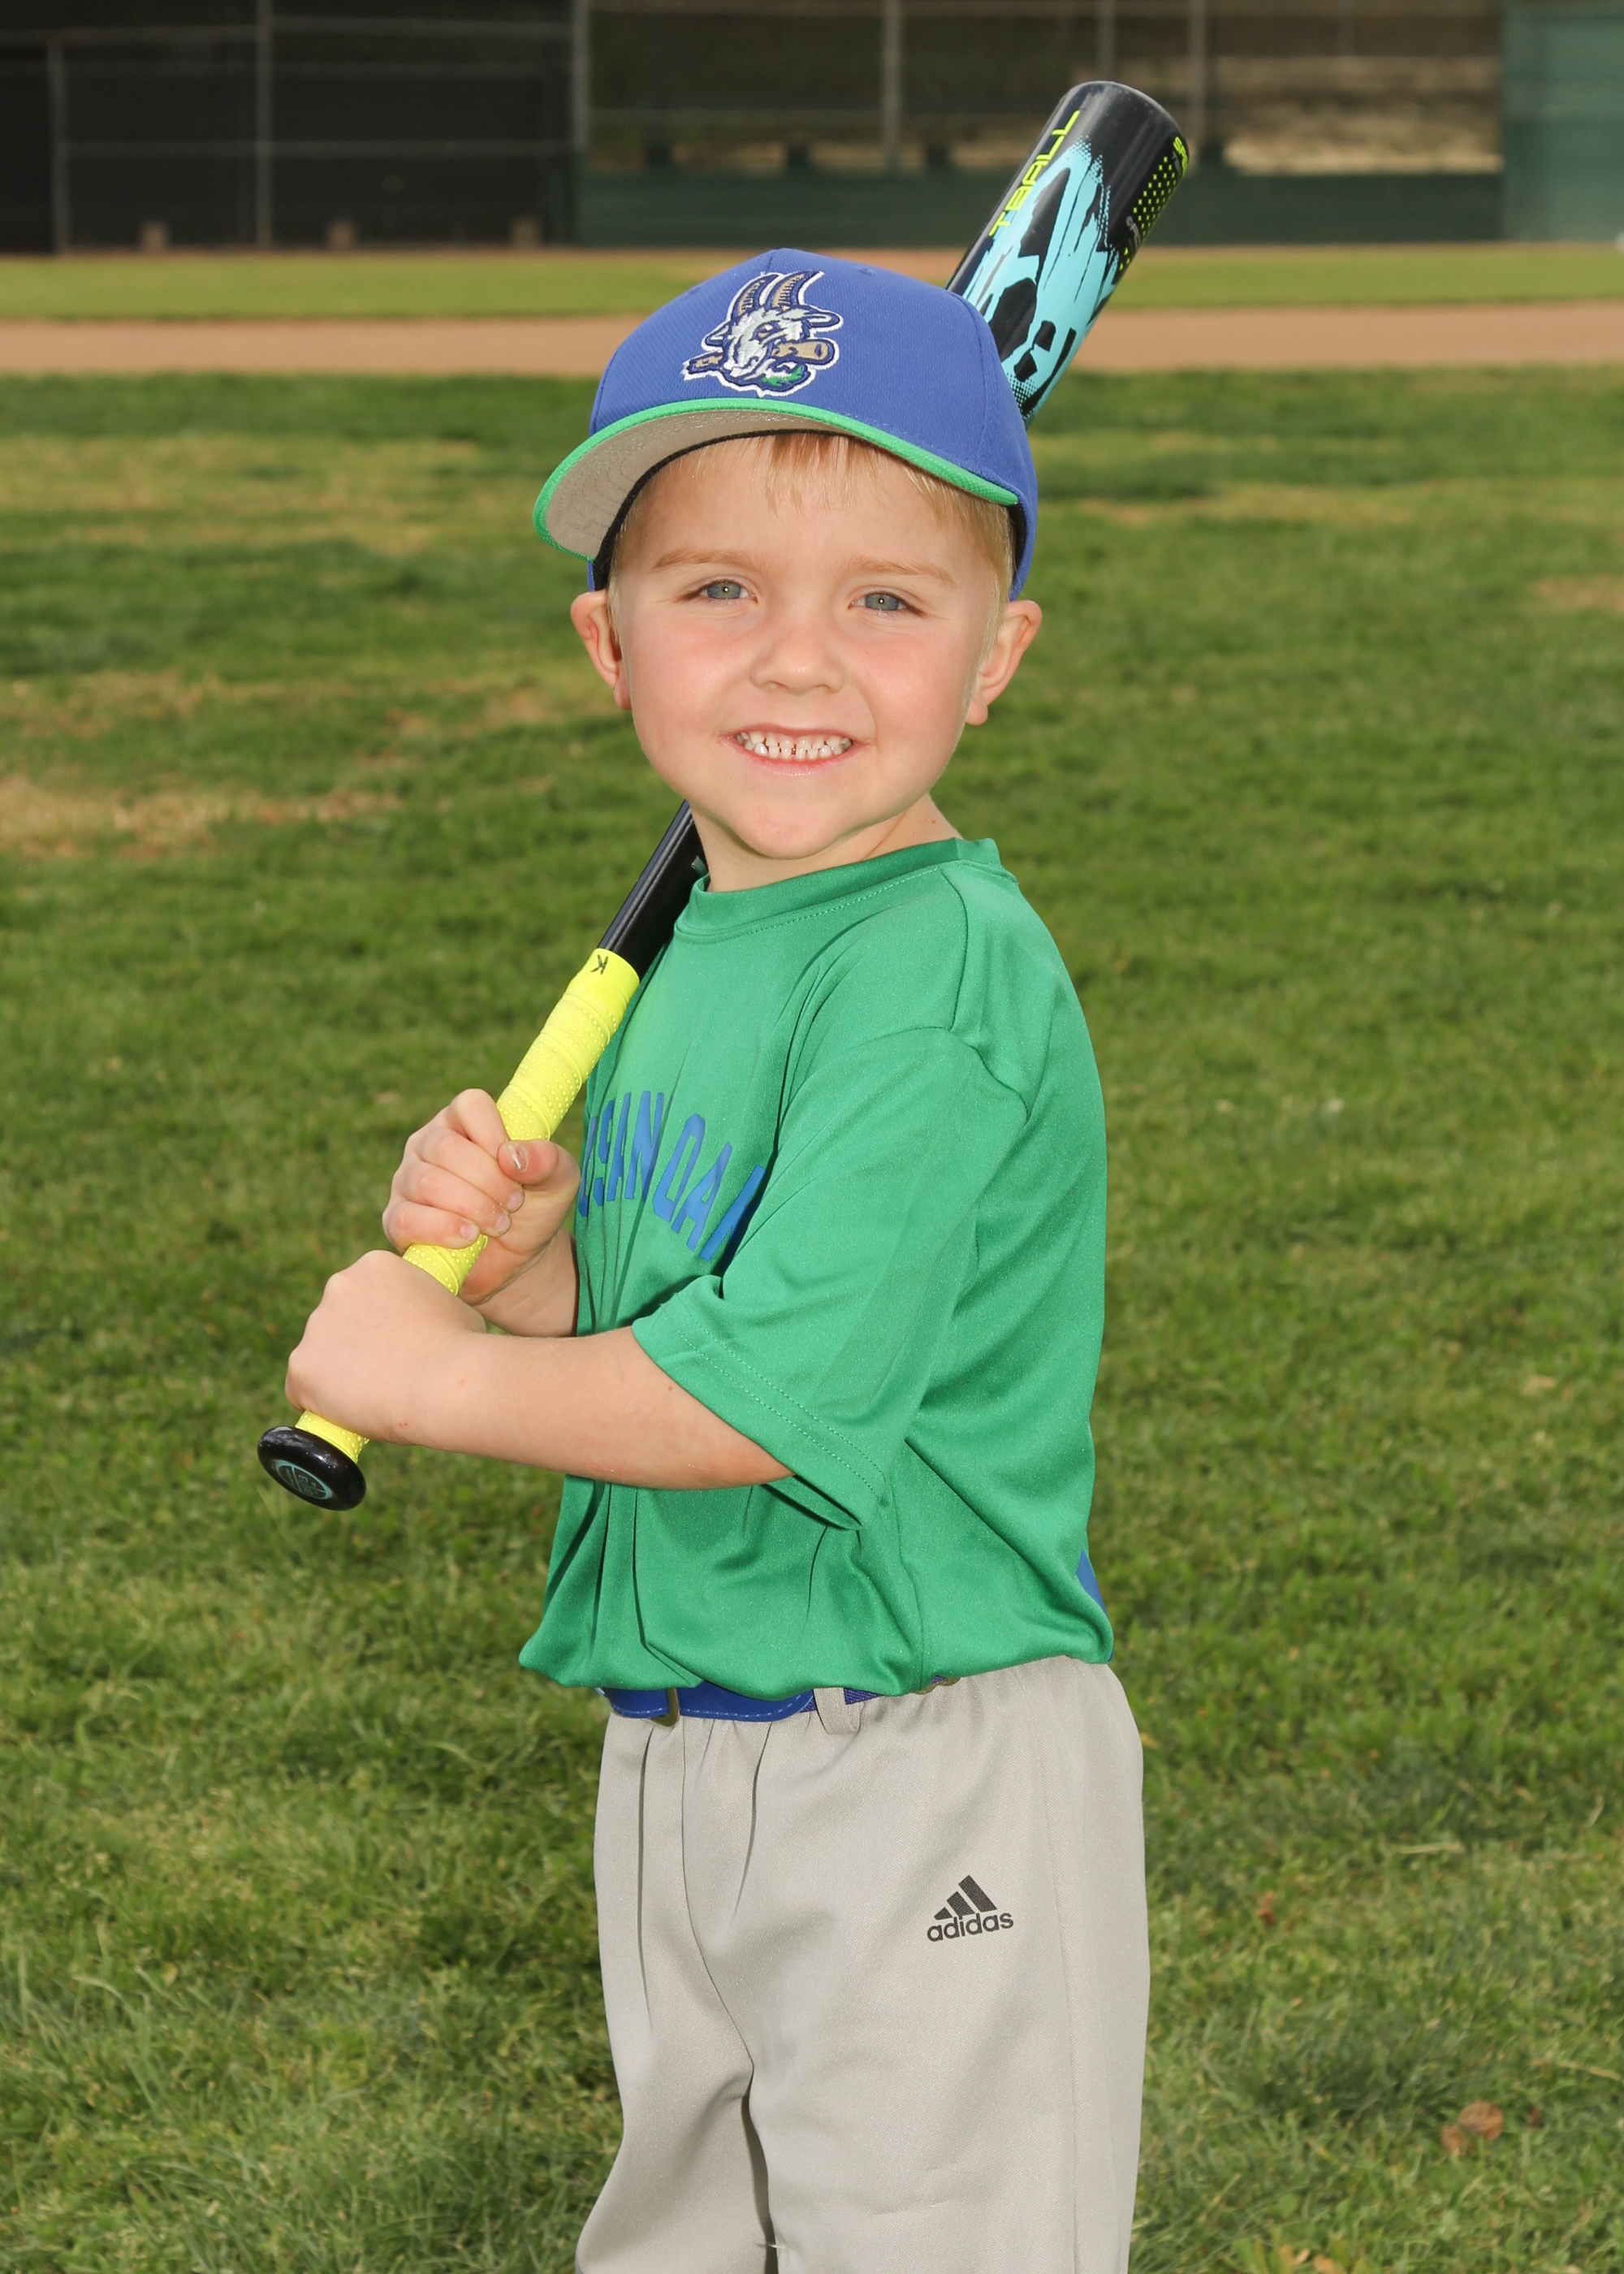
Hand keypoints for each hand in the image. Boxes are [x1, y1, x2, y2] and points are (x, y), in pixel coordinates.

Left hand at [285, 1248, 481, 1443]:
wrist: (444, 1381)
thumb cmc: (461, 1346)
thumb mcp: (451, 1306)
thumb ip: (426, 1307)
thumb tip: (426, 1324)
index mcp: (375, 1265)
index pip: (364, 1294)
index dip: (379, 1322)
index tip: (395, 1343)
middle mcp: (338, 1286)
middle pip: (336, 1321)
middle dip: (354, 1344)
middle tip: (385, 1371)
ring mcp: (316, 1327)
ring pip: (319, 1356)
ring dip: (338, 1374)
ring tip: (376, 1395)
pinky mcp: (301, 1367)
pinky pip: (302, 1390)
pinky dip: (321, 1403)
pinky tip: (351, 1411)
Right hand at [382, 1088, 578, 1323]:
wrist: (518, 1261)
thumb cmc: (534, 1209)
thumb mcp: (559, 1183)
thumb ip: (549, 1161)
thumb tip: (512, 1156)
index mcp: (466, 1122)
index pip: (470, 1105)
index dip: (493, 1133)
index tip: (513, 1166)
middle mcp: (430, 1143)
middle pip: (445, 1146)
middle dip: (488, 1180)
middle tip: (513, 1204)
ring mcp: (408, 1180)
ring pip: (426, 1181)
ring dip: (471, 1207)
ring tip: (498, 1225)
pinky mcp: (398, 1219)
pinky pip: (406, 1217)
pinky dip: (442, 1229)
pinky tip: (469, 1239)